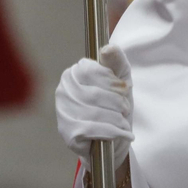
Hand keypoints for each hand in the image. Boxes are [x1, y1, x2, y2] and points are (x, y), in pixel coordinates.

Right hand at [55, 44, 132, 163]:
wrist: (114, 139)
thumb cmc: (115, 105)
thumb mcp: (121, 79)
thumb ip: (117, 61)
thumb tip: (107, 48)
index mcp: (73, 74)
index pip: (92, 71)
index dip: (113, 82)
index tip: (123, 90)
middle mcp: (62, 91)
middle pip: (95, 94)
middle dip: (118, 103)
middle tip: (125, 109)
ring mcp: (63, 113)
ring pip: (96, 113)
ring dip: (117, 119)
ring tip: (123, 121)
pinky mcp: (68, 133)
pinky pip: (93, 130)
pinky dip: (113, 132)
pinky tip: (120, 133)